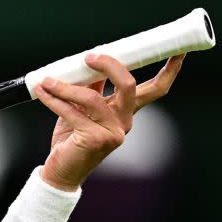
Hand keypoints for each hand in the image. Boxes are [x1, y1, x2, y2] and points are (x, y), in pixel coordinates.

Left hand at [34, 52, 184, 190]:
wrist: (61, 171)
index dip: (169, 70)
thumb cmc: (71, 139)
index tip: (178, 50)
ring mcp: (112, 133)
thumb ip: (90, 87)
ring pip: (92, 98)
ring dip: (65, 86)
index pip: (155, 89)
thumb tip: (89, 62)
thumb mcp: (82, 109)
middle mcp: (124, 122)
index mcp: (126, 112)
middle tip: (89, 56)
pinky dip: (54, 99)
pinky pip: (72, 112)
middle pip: (129, 85)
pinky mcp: (94, 140)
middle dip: (111, 65)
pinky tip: (42, 91)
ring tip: (47, 81)